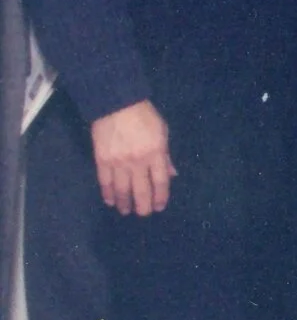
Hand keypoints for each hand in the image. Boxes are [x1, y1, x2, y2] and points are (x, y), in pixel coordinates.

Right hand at [92, 100, 173, 216]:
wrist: (116, 104)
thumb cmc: (144, 116)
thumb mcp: (162, 133)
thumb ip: (166, 156)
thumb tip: (171, 175)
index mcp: (156, 153)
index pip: (160, 181)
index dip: (160, 197)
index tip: (159, 207)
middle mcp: (138, 161)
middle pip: (142, 189)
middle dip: (143, 205)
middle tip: (143, 215)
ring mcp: (119, 162)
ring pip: (122, 189)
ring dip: (124, 203)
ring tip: (125, 211)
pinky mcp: (102, 160)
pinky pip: (105, 181)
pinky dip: (107, 193)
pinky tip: (109, 201)